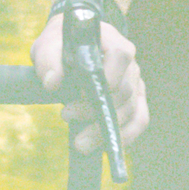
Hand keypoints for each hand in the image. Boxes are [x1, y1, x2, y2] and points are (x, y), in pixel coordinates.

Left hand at [31, 6, 147, 155]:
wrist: (73, 46)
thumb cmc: (63, 43)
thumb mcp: (49, 45)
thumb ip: (49, 60)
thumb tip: (51, 83)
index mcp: (113, 42)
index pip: (121, 56)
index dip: (107, 78)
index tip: (82, 93)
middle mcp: (130, 63)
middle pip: (124, 91)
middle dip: (97, 111)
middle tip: (66, 117)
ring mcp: (136, 82)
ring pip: (132, 110)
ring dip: (107, 130)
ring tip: (80, 143)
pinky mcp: (135, 100)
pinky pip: (139, 120)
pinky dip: (126, 136)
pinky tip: (106, 147)